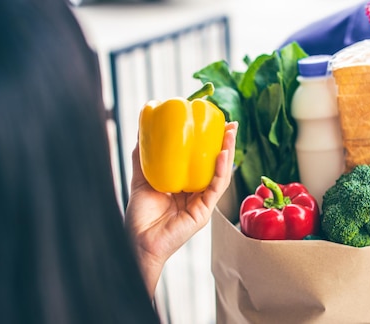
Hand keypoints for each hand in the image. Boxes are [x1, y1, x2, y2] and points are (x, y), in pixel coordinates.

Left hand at [125, 121, 237, 295]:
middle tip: (232, 125)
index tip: (216, 124)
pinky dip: (220, 171)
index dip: (212, 144)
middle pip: (217, 166)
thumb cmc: (140, 217)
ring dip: (229, 153)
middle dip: (227, 145)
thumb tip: (142, 132)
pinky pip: (216, 188)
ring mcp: (203, 203)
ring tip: (231, 134)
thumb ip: (144, 158)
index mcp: (186, 187)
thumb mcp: (141, 179)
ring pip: (222, 175)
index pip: (204, 162)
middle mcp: (198, 194)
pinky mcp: (204, 212)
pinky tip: (223, 155)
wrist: (138, 241)